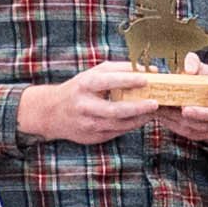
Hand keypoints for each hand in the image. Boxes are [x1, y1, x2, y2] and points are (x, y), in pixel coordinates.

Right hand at [17, 63, 160, 145]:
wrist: (52, 112)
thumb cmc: (79, 89)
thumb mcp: (93, 74)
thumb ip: (119, 70)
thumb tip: (149, 70)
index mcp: (84, 85)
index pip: (108, 82)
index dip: (128, 80)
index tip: (146, 79)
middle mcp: (84, 106)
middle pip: (115, 110)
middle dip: (137, 107)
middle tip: (155, 103)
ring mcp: (87, 124)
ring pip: (118, 124)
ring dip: (138, 119)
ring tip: (152, 112)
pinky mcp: (91, 137)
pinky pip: (116, 132)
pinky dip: (130, 126)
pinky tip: (140, 119)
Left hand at [152, 54, 207, 144]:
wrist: (190, 96)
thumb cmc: (195, 78)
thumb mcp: (194, 66)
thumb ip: (192, 62)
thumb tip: (189, 70)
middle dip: (201, 113)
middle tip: (184, 110)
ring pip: (204, 127)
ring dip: (185, 122)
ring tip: (167, 113)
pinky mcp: (205, 132)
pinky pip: (194, 134)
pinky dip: (178, 127)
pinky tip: (165, 119)